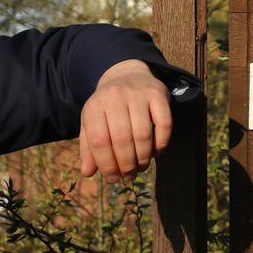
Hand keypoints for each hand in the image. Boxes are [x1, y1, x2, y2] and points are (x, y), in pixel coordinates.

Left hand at [79, 59, 172, 181]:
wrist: (126, 74)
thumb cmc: (107, 107)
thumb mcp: (91, 122)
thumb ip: (88, 147)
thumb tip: (87, 172)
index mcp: (95, 105)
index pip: (99, 141)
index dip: (106, 164)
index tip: (113, 178)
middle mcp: (116, 96)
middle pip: (122, 139)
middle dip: (126, 164)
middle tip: (128, 176)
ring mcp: (139, 94)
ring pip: (143, 135)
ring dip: (143, 158)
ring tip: (141, 167)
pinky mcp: (158, 94)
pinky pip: (164, 124)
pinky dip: (161, 144)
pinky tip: (156, 152)